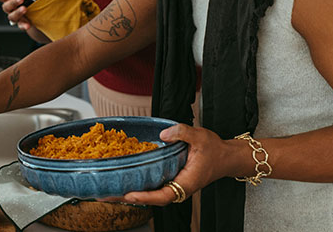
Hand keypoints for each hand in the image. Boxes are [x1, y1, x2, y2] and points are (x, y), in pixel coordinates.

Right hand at [0, 0, 32, 30]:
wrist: (35, 12)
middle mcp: (10, 8)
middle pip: (5, 6)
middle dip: (12, 2)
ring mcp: (15, 16)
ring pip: (12, 16)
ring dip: (18, 12)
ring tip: (25, 9)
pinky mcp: (22, 23)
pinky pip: (21, 25)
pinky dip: (24, 25)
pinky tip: (28, 24)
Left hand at [116, 124, 236, 205]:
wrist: (226, 157)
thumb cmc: (215, 150)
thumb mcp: (200, 136)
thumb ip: (181, 132)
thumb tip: (163, 133)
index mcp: (186, 182)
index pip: (164, 195)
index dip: (146, 197)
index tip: (130, 195)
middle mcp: (179, 188)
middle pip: (151, 199)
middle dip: (129, 198)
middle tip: (106, 195)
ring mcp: (174, 185)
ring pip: (150, 195)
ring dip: (130, 194)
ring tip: (108, 191)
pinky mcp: (171, 180)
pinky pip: (153, 187)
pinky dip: (138, 186)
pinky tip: (124, 180)